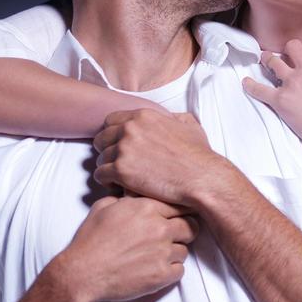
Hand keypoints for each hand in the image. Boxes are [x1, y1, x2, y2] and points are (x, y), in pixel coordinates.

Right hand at [54, 195, 197, 301]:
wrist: (82, 272)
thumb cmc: (90, 239)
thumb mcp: (104, 207)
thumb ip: (125, 198)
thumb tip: (131, 194)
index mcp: (147, 207)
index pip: (180, 204)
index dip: (180, 211)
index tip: (179, 216)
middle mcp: (159, 227)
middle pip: (190, 226)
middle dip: (184, 230)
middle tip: (174, 236)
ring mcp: (162, 252)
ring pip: (185, 250)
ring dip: (175, 252)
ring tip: (157, 255)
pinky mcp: (161, 275)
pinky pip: (180, 271)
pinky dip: (171, 271)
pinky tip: (157, 269)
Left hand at [92, 109, 225, 208]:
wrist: (201, 178)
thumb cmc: (198, 156)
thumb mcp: (188, 125)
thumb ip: (172, 117)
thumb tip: (169, 118)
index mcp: (144, 116)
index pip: (111, 120)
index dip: (112, 133)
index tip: (117, 144)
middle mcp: (130, 128)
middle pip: (101, 138)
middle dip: (106, 150)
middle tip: (116, 162)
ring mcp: (124, 149)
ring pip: (100, 158)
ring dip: (108, 167)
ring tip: (118, 177)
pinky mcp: (121, 170)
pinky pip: (100, 174)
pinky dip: (106, 182)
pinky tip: (118, 186)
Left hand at [243, 40, 301, 156]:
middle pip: (293, 47)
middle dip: (289, 50)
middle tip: (286, 54)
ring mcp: (293, 84)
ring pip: (274, 62)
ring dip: (267, 59)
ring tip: (263, 58)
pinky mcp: (281, 101)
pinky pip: (261, 90)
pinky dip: (251, 86)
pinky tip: (245, 83)